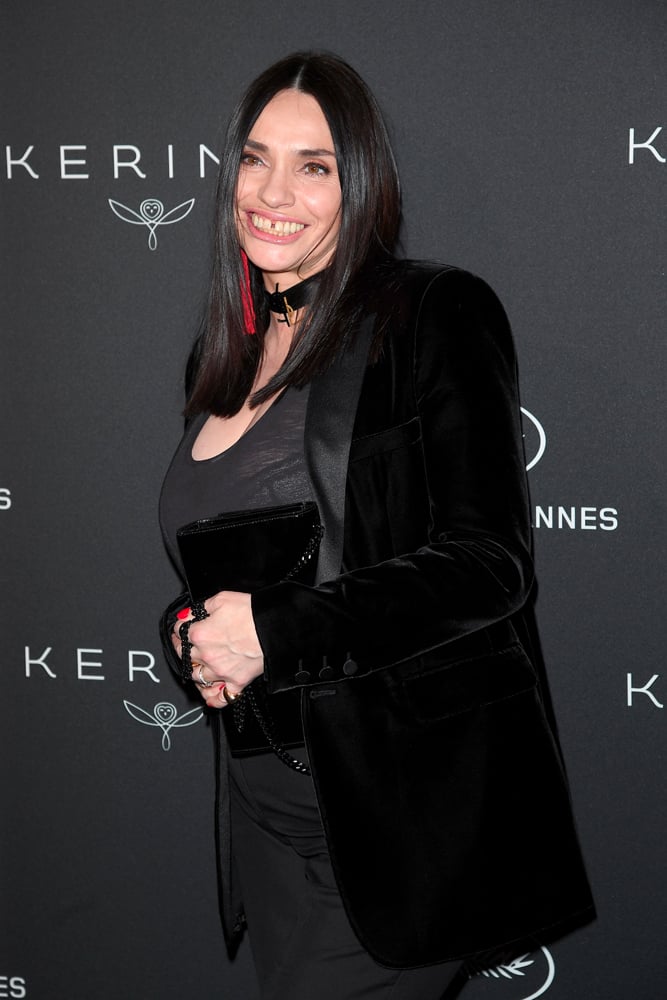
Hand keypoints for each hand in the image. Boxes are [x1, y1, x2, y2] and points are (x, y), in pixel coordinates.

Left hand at [173, 592, 263, 708]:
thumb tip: (190, 613)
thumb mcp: (223, 598)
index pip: (179, 632)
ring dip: (194, 670)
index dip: (179, 627)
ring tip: (197, 665)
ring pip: (197, 677)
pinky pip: (220, 697)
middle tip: (185, 644)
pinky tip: (209, 693)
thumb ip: (202, 607)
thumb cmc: (252, 612)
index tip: (182, 626)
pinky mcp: (237, 681)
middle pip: (184, 655)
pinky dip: (212, 697)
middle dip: (182, 647)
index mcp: (200, 634)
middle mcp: (207, 655)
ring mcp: (221, 671)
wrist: (275, 627)